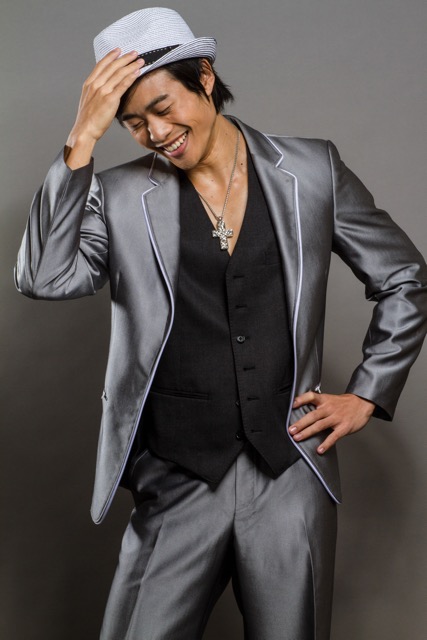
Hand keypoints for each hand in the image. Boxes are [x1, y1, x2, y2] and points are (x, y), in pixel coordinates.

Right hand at [65, 49, 144, 166]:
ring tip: (140, 61)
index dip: (111, 56)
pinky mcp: (110, 99)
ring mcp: (103, 91)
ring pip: (119, 73)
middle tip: (134, 53)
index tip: (118, 50)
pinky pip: (122, 85)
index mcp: (89, 84)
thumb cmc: (87, 120)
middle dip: (125, 58)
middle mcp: (95, 85)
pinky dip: (130, 77)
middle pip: (112, 66)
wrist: (84, 130)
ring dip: (131, 65)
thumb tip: (104, 88)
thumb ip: (95, 92)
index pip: (101, 65)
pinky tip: (137, 72)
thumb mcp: (88, 101)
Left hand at [289, 391, 374, 453]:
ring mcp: (336, 418)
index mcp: (325, 400)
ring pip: (319, 425)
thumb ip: (318, 405)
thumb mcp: (330, 399)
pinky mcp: (344, 427)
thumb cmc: (344, 403)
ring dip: (307, 432)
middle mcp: (329, 408)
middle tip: (290, 430)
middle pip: (312, 415)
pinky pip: (333, 436)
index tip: (292, 405)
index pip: (311, 396)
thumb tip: (302, 412)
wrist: (363, 403)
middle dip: (300, 423)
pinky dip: (326, 444)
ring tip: (298, 438)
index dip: (301, 399)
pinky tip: (319, 449)